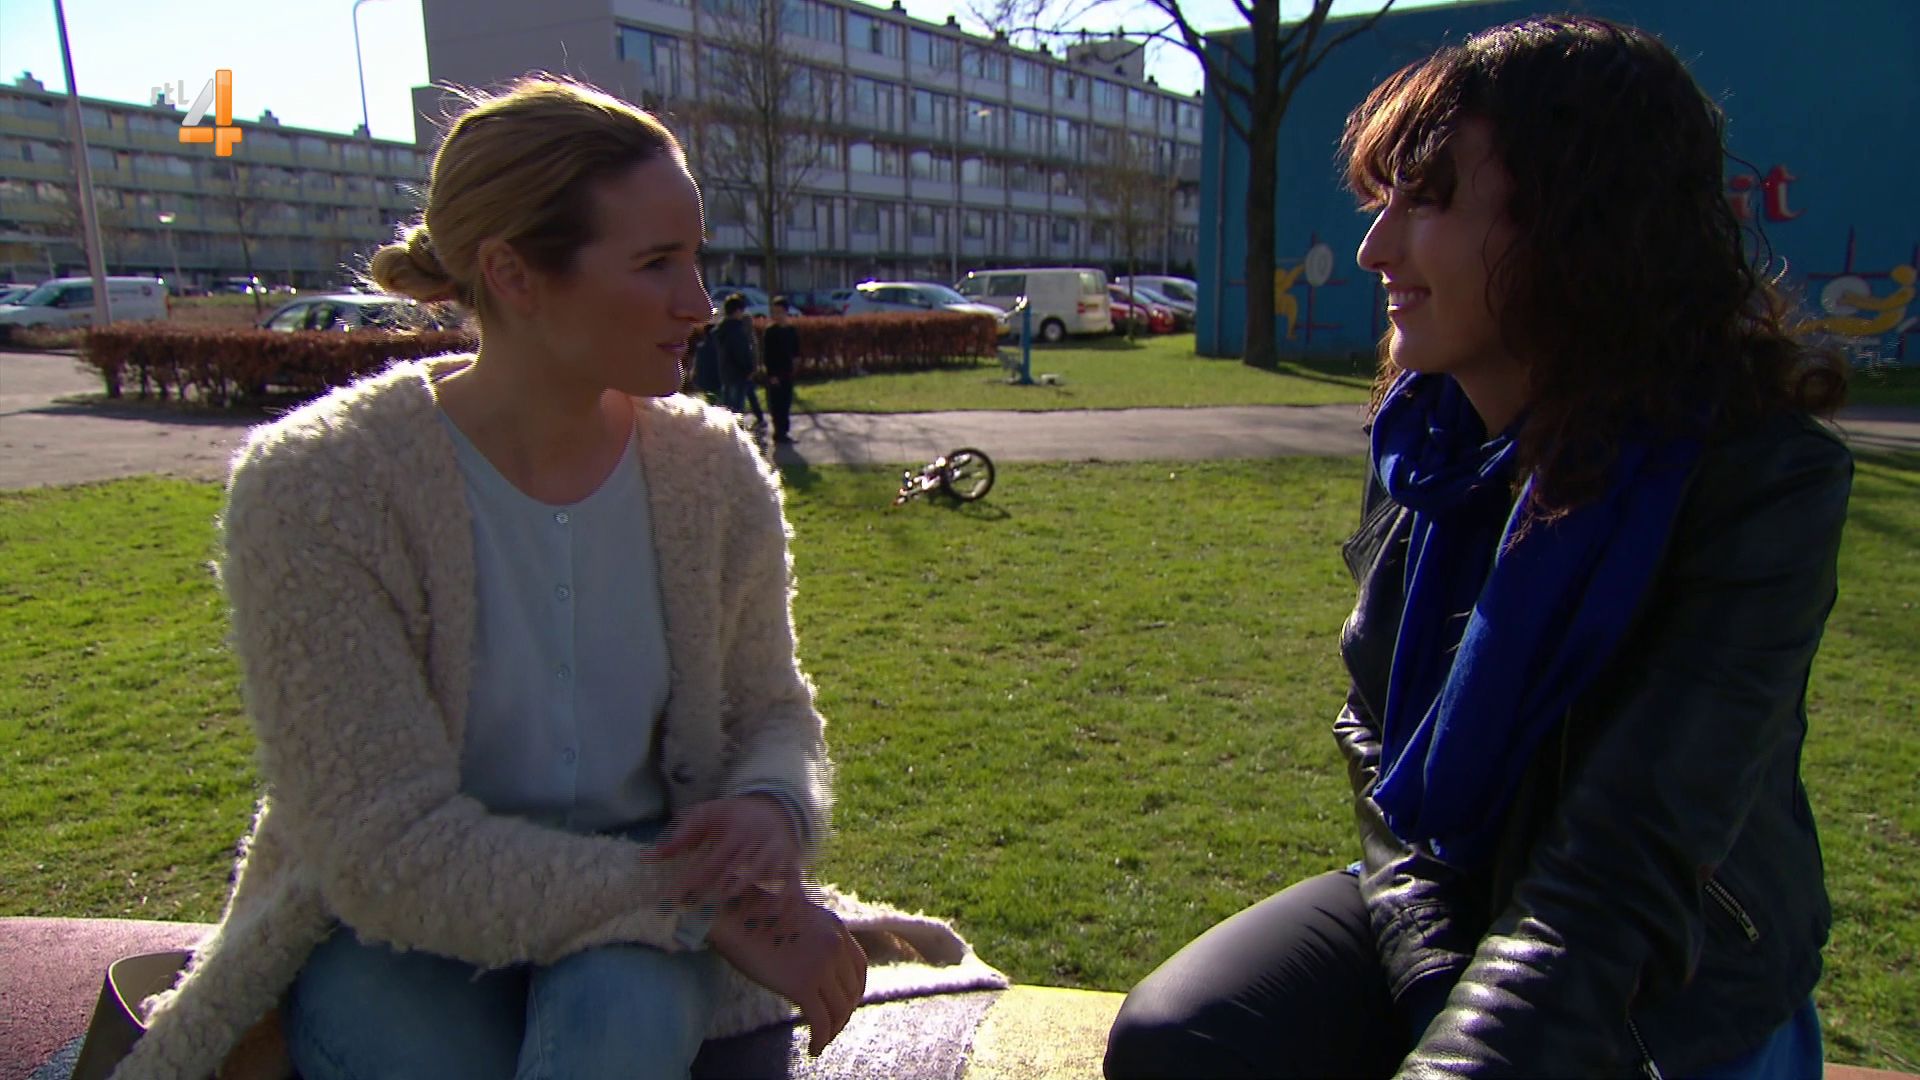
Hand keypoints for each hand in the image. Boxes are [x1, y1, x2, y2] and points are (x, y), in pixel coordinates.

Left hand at [652, 795, 799, 911]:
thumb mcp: (705, 816)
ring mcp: (778, 854)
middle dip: (715, 898)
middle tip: (695, 917)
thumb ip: (679, 838)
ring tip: (728, 920)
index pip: (711, 863)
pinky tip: (765, 919)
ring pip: (762, 883)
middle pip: (735, 876)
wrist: (773, 809)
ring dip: (745, 904)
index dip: (692, 884)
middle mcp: (758, 843)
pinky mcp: (791, 864)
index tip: (674, 901)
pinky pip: (788, 887)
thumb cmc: (732, 815)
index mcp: (736, 831)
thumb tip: (646, 858)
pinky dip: (778, 903)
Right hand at [708, 889, 867, 1055]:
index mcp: (836, 928)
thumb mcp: (798, 918)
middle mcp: (835, 946)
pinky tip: (814, 1049)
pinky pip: (821, 1021)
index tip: (846, 1004)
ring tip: (821, 1041)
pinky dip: (821, 1039)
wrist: (735, 912)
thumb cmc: (755, 915)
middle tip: (830, 1027)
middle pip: (852, 991)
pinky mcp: (803, 985)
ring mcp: (821, 965)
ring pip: (839, 1010)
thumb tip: (811, 965)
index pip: (860, 967)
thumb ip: (814, 938)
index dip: (855, 990)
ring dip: (833, 1030)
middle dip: (843, 1013)